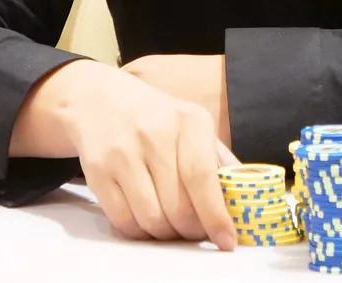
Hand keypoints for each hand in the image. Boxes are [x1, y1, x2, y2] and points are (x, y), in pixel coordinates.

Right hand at [35, 60, 238, 246]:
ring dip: (165, 235)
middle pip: (178, 206)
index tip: (227, 240)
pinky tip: (146, 222)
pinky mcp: (98, 170)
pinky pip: (123, 220)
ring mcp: (123, 152)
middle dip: (192, 231)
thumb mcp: (192, 125)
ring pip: (151, 218)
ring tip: (170, 227)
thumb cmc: (157, 119)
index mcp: (189, 121)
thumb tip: (244, 199)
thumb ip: (218, 160)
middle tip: (196, 234)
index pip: (203, 177)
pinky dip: (139, 232)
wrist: (100, 100)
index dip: (216, 215)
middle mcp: (155, 134)